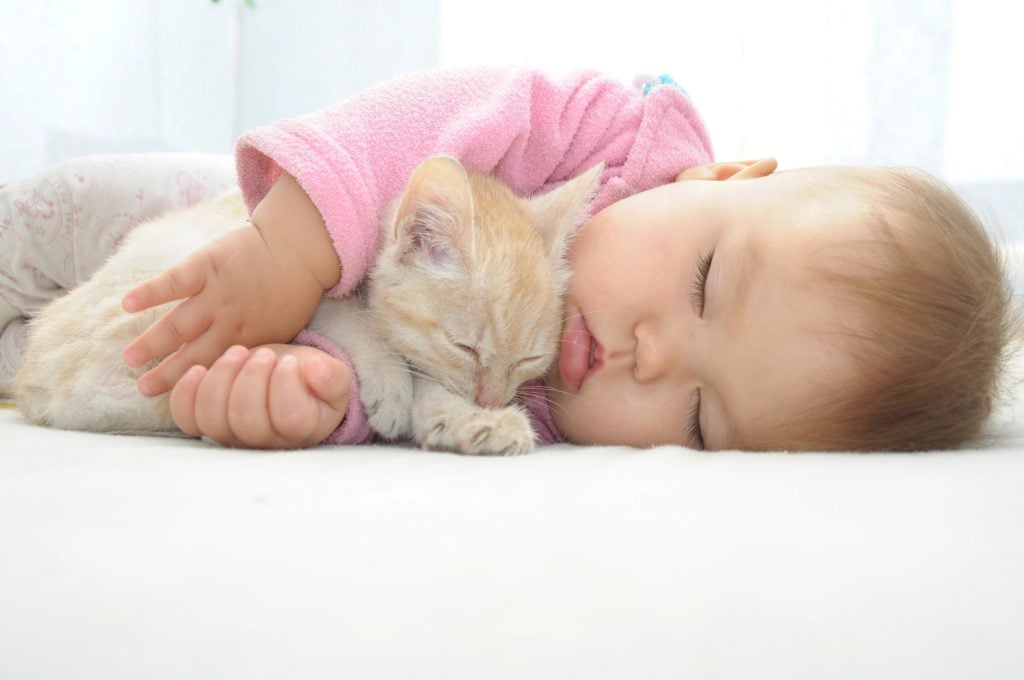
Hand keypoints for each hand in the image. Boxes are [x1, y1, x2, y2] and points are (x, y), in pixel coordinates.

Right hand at [122, 224, 324, 395]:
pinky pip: (174, 282)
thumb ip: (256, 347)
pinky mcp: (207, 265)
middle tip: (141, 388)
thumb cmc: (294, 288)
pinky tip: (127, 305)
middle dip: (166, 373)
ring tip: (129, 358)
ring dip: (152, 342)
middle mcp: (230, 322)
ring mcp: (216, 294)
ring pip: (178, 325)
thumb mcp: (283, 328)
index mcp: (250, 341)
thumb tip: (236, 369)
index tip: (174, 399)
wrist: (299, 246)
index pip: (216, 370)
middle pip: (192, 355)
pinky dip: (150, 293)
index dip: (194, 385)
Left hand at [170, 344, 349, 448]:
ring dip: (221, 380)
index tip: (290, 362)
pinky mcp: (206, 422)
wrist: (288, 380)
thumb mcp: (332, 376)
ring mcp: (231, 434)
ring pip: (214, 419)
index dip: (286, 385)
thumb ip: (332, 377)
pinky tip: (198, 370)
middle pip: (248, 421)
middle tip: (265, 355)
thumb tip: (316, 370)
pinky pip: (188, 418)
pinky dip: (186, 394)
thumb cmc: (311, 380)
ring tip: (238, 353)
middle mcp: (264, 441)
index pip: (290, 418)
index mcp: (301, 430)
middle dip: (252, 380)